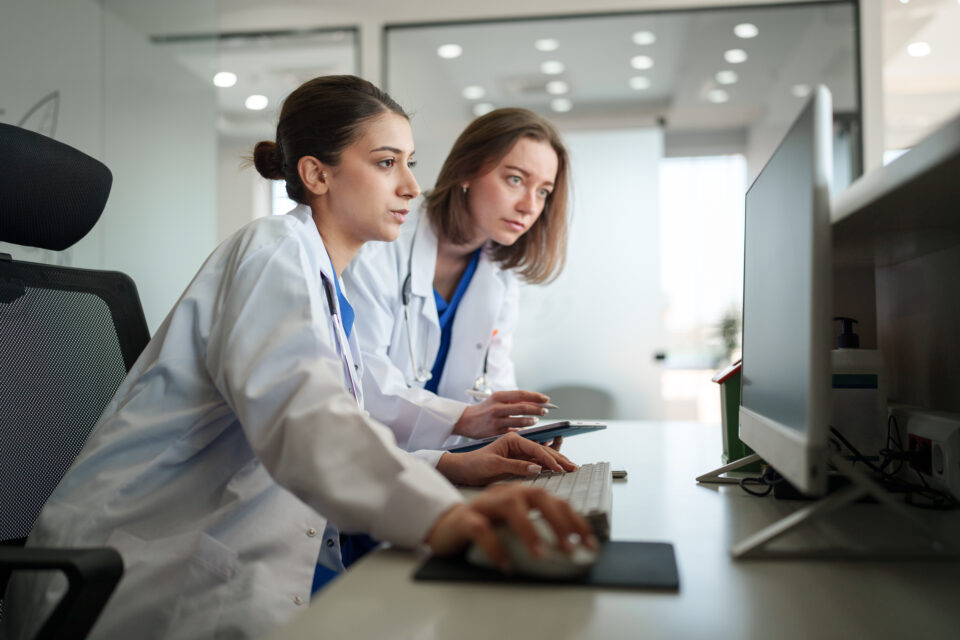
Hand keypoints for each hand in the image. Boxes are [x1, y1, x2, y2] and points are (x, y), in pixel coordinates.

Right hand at [424, 484, 596, 568]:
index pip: (555, 501)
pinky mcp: (466, 519)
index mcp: (521, 494)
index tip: (590, 543)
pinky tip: (506, 565)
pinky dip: (495, 547)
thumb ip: (537, 530)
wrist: (445, 526)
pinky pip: (482, 529)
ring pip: (511, 507)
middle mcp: (505, 493)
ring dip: (530, 530)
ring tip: (541, 555)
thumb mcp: (515, 527)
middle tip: (572, 547)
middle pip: (537, 496)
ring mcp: (485, 504)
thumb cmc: (486, 527)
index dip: (575, 520)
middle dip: (558, 521)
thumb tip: (571, 549)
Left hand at [435, 431, 575, 485]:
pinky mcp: (518, 462)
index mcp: (513, 439)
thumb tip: (537, 468)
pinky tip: (558, 467)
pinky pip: (536, 463)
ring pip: (542, 457)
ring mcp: (519, 453)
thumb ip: (516, 466)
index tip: (559, 468)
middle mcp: (518, 444)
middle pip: (543, 450)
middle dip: (558, 459)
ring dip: (556, 462)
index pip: (536, 449)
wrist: (464, 470)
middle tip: (572, 467)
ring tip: (570, 467)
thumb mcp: (495, 465)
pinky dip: (548, 466)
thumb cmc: (475, 464)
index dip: (549, 459)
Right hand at [453, 390, 550, 438]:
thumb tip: (534, 402)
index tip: (546, 399)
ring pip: (520, 422)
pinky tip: (526, 428)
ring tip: (536, 420)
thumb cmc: (485, 409)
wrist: (466, 421)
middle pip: (523, 408)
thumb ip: (513, 401)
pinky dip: (522, 430)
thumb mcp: (496, 400)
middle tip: (545, 410)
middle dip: (537, 409)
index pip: (521, 394)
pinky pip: (514, 432)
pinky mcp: (496, 433)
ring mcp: (496, 421)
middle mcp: (497, 408)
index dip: (536, 396)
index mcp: (498, 396)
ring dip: (531, 421)